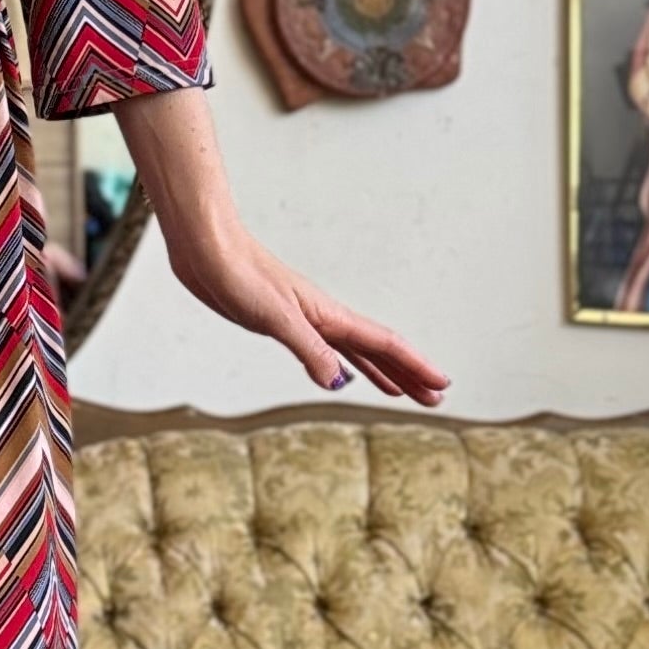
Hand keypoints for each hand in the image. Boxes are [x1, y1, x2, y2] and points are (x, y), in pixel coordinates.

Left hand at [172, 221, 452, 401]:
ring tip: (404, 393)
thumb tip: (340, 382)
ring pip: (356, 352)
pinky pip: (328, 350)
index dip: (416, 365)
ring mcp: (306, 321)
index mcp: (330, 315)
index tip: (442, 384)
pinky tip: (346, 375)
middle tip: (436, 398)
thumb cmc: (238, 274)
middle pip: (379, 351)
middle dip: (409, 374)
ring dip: (383, 372)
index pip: (385, 344)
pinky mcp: (283, 324)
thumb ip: (309, 349)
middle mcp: (324, 318)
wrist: (206, 250)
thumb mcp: (275, 317)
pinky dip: (346, 365)